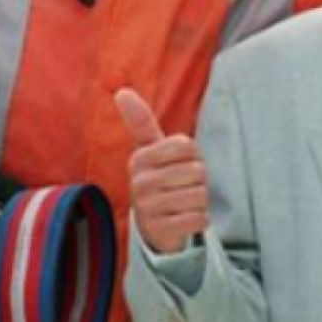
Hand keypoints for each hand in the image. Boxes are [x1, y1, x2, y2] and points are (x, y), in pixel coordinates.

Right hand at [116, 88, 209, 254]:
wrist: (152, 227)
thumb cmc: (157, 179)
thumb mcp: (149, 149)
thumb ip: (139, 120)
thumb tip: (121, 91)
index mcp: (140, 158)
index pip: (186, 145)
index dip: (192, 156)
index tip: (179, 164)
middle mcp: (140, 182)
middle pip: (197, 171)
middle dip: (198, 181)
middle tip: (181, 188)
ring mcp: (148, 208)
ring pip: (200, 196)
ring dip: (199, 202)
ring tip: (182, 204)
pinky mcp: (160, 231)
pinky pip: (199, 219)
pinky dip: (199, 220)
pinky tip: (184, 220)